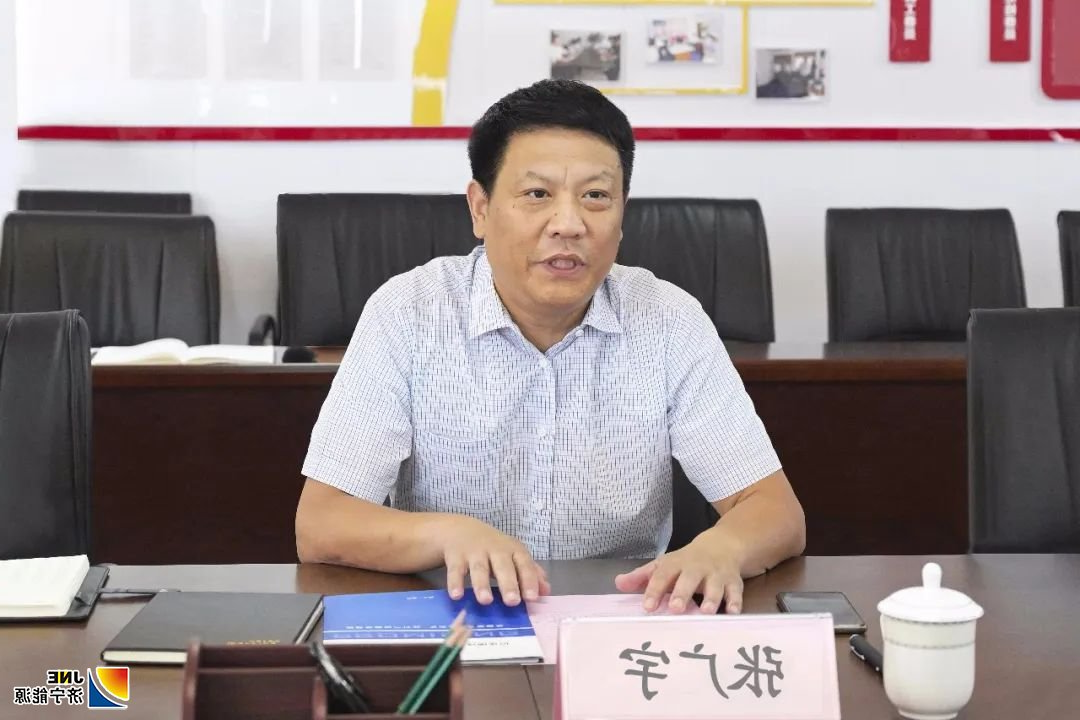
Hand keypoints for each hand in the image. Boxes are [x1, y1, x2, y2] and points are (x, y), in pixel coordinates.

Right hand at [440, 515, 550, 606]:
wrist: (460, 529)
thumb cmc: (493, 548)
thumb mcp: (513, 556)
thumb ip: (530, 573)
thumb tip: (546, 592)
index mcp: (513, 550)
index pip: (524, 564)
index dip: (529, 580)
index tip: (532, 598)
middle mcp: (495, 550)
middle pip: (503, 566)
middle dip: (508, 584)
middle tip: (512, 602)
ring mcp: (475, 552)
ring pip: (479, 568)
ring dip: (482, 584)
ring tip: (485, 600)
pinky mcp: (456, 557)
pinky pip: (455, 570)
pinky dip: (455, 582)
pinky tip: (456, 595)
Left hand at [614, 533, 742, 614]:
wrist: (722, 546)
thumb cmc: (686, 562)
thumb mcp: (664, 565)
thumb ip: (642, 577)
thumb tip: (618, 584)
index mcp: (676, 564)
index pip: (662, 575)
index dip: (654, 590)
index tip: (647, 607)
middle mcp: (696, 568)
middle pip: (689, 578)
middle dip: (683, 592)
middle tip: (675, 608)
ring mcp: (716, 574)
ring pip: (715, 585)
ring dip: (711, 598)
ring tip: (706, 612)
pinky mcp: (733, 582)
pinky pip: (736, 592)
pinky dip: (735, 602)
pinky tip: (732, 613)